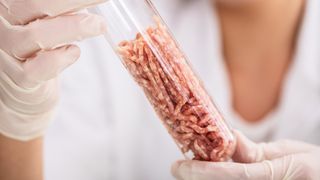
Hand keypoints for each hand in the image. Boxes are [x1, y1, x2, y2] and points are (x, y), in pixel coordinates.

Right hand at [0, 0, 106, 140]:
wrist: (20, 88)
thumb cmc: (36, 48)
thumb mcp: (45, 22)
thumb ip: (59, 9)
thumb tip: (88, 0)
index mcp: (8, 6)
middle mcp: (2, 25)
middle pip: (35, 3)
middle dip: (75, 0)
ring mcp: (8, 52)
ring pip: (37, 34)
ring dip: (75, 27)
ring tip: (99, 25)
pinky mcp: (19, 78)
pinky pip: (39, 67)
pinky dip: (61, 58)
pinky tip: (74, 51)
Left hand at [172, 131, 319, 179]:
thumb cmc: (313, 166)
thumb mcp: (288, 152)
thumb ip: (256, 151)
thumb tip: (231, 139)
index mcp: (273, 176)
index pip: (232, 175)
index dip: (204, 171)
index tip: (181, 166)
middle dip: (197, 177)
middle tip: (178, 167)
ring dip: (204, 177)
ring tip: (188, 167)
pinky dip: (216, 176)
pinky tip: (207, 168)